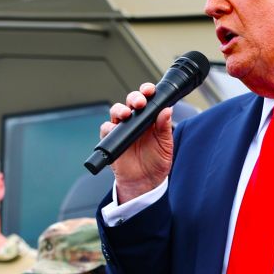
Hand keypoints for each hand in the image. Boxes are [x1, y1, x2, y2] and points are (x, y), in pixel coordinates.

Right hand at [101, 82, 174, 203]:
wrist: (145, 183)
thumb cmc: (156, 163)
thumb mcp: (165, 146)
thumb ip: (165, 128)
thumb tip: (167, 110)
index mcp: (150, 118)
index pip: (148, 99)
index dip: (147, 91)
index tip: (149, 91)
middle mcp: (135, 120)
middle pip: (131, 101)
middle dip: (134, 98)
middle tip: (139, 103)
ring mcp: (122, 129)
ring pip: (116, 111)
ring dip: (120, 110)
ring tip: (126, 115)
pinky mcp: (112, 139)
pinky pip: (106, 129)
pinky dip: (109, 127)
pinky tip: (114, 129)